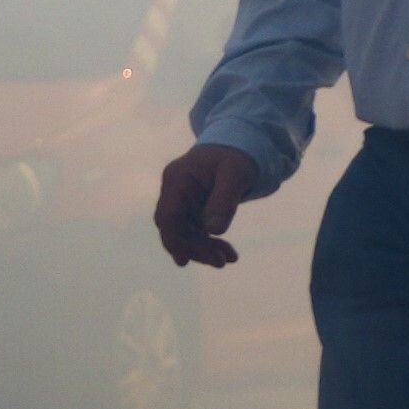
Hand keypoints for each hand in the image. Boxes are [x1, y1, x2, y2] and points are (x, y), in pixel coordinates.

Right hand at [152, 144, 258, 270]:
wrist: (240, 145)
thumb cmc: (237, 156)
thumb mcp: (235, 174)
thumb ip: (224, 200)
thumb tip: (214, 230)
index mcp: (177, 179)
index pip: (168, 215)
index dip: (174, 239)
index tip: (184, 259)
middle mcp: (175, 191)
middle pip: (175, 228)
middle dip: (195, 248)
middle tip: (220, 263)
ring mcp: (183, 200)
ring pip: (186, 232)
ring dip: (204, 248)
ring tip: (228, 259)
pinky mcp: (193, 208)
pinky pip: (197, 230)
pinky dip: (211, 242)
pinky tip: (228, 254)